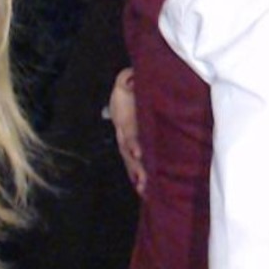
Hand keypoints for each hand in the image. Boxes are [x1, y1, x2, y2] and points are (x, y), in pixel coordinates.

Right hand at [108, 68, 147, 197]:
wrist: (125, 90)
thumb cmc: (130, 85)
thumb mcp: (127, 78)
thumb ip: (128, 78)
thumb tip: (130, 79)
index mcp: (124, 118)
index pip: (128, 131)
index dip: (132, 142)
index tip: (138, 152)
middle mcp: (123, 133)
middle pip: (128, 152)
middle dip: (135, 166)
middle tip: (144, 180)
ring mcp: (126, 142)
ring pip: (130, 161)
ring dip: (137, 175)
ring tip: (144, 190)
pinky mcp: (132, 146)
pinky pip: (133, 163)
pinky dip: (137, 176)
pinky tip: (144, 189)